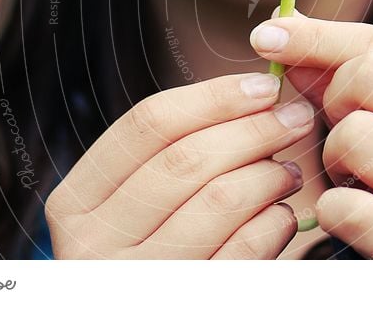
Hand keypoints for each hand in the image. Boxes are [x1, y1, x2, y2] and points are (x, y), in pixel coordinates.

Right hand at [45, 73, 315, 258]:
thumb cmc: (148, 252)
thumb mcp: (131, 205)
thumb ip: (170, 154)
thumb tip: (251, 95)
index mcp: (76, 201)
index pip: (149, 124)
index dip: (214, 98)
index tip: (263, 86)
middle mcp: (95, 242)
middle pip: (187, 158)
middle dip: (253, 129)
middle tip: (295, 118)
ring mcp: (138, 279)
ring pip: (220, 198)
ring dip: (269, 174)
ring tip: (289, 171)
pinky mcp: (187, 303)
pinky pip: (245, 248)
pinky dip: (273, 222)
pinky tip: (281, 215)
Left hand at [249, 10, 372, 258]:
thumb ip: (335, 62)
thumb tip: (274, 27)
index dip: (319, 43)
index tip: (268, 38)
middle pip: (368, 78)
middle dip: (336, 101)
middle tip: (348, 130)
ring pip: (355, 137)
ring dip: (334, 157)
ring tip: (357, 174)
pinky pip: (344, 207)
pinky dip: (333, 209)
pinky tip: (358, 213)